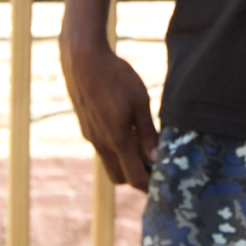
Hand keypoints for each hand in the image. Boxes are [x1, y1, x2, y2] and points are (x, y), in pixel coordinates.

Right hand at [62, 38, 159, 190]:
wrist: (82, 59)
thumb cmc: (115, 77)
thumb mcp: (140, 102)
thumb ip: (148, 133)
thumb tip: (155, 157)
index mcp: (117, 140)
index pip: (134, 177)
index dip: (149, 186)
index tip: (162, 185)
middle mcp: (100, 143)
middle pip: (119, 177)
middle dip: (136, 177)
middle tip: (154, 166)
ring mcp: (90, 135)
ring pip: (109, 162)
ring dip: (125, 161)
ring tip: (143, 146)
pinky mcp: (85, 126)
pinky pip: (102, 147)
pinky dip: (115, 148)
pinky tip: (127, 129)